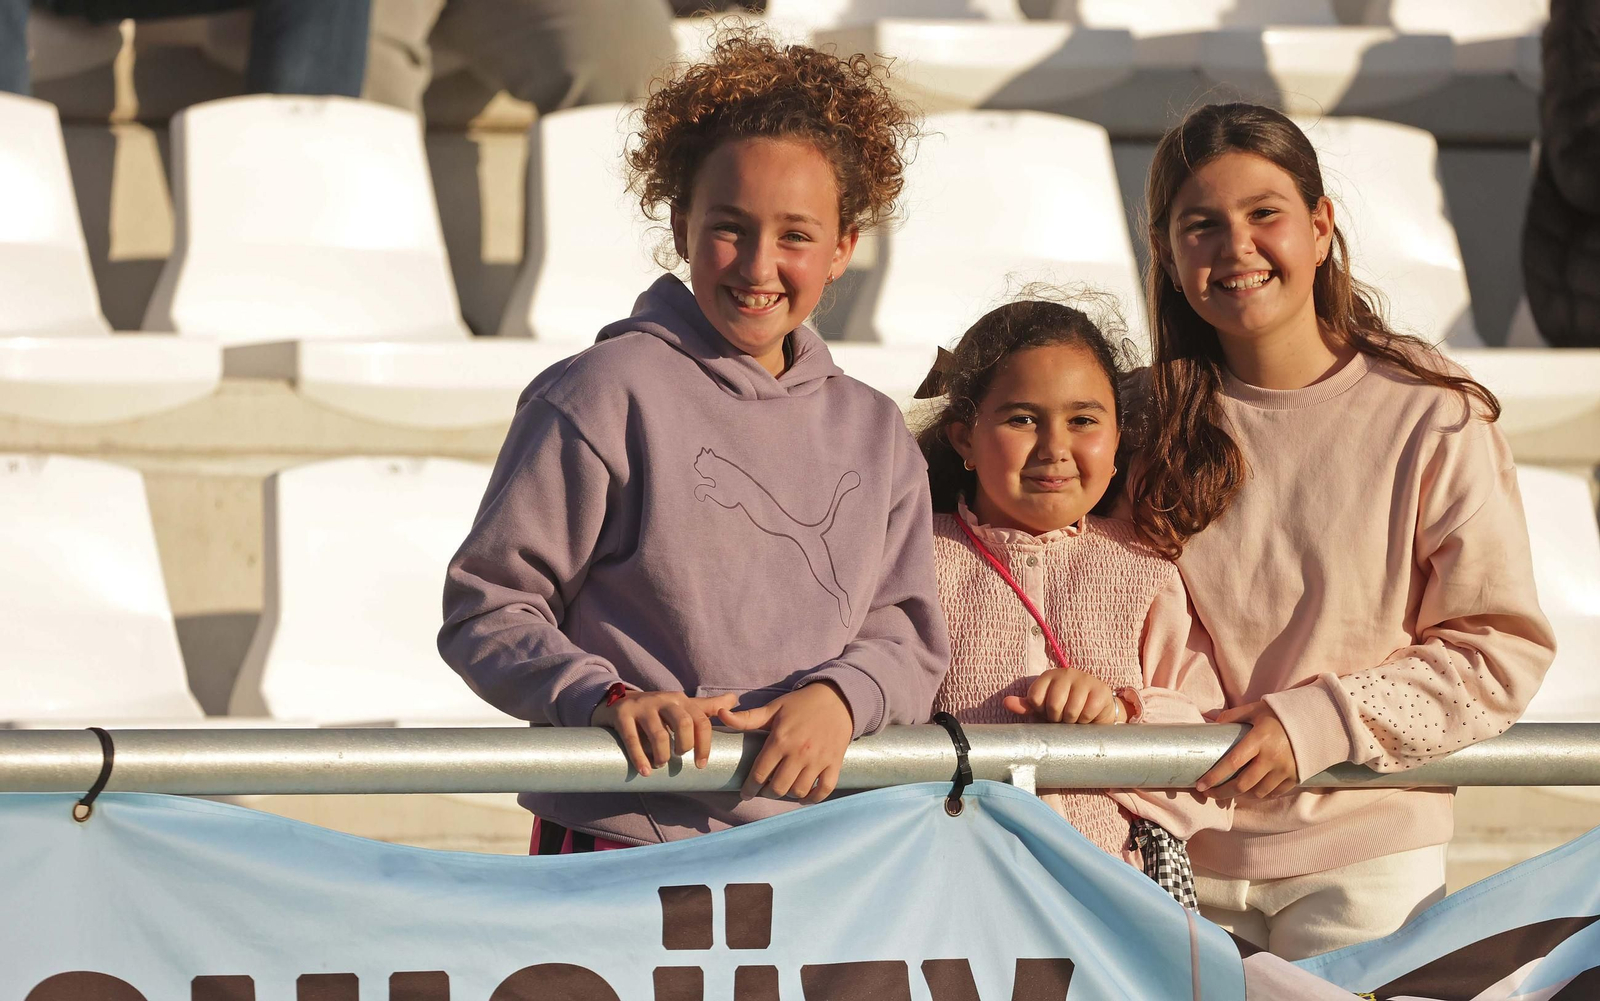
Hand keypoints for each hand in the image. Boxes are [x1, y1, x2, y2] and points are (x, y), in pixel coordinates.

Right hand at [591, 690, 737, 776]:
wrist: (617, 701)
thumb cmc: (656, 710)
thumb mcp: (681, 706)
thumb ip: (706, 706)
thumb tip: (734, 700)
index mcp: (680, 700)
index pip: (701, 721)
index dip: (704, 745)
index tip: (700, 765)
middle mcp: (663, 700)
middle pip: (683, 723)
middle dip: (684, 746)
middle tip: (678, 759)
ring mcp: (642, 706)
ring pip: (659, 734)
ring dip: (662, 755)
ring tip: (659, 765)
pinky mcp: (622, 714)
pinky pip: (632, 738)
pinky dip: (640, 758)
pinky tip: (645, 771)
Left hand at [716, 683, 853, 803]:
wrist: (837, 698)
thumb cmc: (801, 704)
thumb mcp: (773, 708)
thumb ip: (747, 718)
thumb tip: (721, 715)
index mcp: (780, 740)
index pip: (760, 773)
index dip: (750, 788)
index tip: (746, 793)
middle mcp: (799, 752)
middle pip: (778, 787)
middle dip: (767, 793)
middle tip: (764, 790)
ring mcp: (818, 759)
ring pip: (799, 791)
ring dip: (788, 795)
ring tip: (783, 789)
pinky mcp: (834, 763)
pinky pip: (824, 789)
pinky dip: (813, 798)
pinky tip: (804, 796)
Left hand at [1003, 668, 1125, 723]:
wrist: (1096, 711)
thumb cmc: (1065, 709)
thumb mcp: (1043, 708)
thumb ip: (1025, 706)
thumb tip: (1006, 702)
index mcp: (1048, 676)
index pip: (1035, 697)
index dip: (1041, 711)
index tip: (1047, 712)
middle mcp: (1066, 673)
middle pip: (1054, 705)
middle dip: (1057, 718)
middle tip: (1063, 717)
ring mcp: (1084, 680)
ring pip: (1071, 711)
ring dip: (1072, 721)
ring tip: (1075, 718)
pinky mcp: (1101, 690)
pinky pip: (1088, 713)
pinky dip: (1086, 721)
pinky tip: (1087, 717)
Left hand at [1196, 702, 1298, 799]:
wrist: (1315, 721)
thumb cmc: (1280, 714)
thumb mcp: (1255, 709)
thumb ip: (1233, 716)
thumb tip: (1213, 723)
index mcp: (1259, 739)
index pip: (1232, 763)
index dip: (1214, 776)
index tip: (1200, 785)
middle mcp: (1272, 758)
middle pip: (1242, 785)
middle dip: (1222, 793)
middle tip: (1209, 793)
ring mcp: (1284, 770)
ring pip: (1257, 792)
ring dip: (1240, 795)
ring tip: (1229, 791)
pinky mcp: (1295, 777)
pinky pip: (1273, 793)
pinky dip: (1260, 794)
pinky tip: (1251, 790)